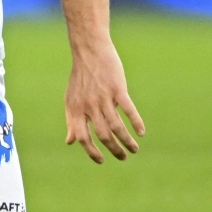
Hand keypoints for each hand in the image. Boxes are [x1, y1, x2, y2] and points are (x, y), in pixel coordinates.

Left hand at [65, 41, 143, 163]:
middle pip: (102, 135)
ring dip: (126, 140)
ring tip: (134, 149)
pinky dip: (135, 122)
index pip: (83, 137)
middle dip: (114, 149)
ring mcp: (104, 97)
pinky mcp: (118, 88)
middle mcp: (90, 105)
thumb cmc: (80, 78)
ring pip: (116, 125)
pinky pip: (128, 109)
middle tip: (123, 157)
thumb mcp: (70, 100)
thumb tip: (70, 142)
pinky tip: (141, 132)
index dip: (91, 152)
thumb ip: (71, 122)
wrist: (89, 51)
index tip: (101, 161)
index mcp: (77, 110)